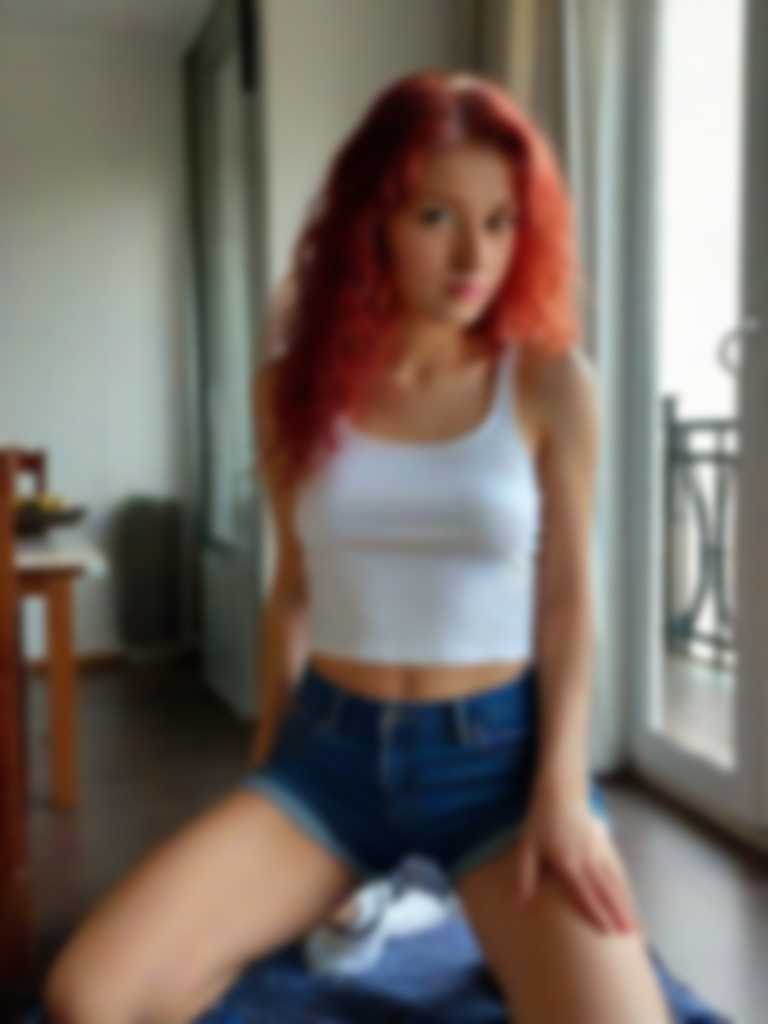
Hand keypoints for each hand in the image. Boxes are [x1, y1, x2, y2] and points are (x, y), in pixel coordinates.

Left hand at [508, 795, 641, 934]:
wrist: (561, 795)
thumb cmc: (541, 822)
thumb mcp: (527, 847)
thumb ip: (525, 876)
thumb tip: (520, 905)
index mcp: (568, 863)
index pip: (585, 893)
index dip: (597, 913)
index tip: (608, 933)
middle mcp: (587, 860)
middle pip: (606, 891)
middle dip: (618, 914)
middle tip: (631, 937)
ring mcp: (598, 852)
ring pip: (616, 883)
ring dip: (627, 905)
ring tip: (636, 926)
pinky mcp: (605, 846)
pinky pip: (618, 871)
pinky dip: (626, 889)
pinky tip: (631, 901)